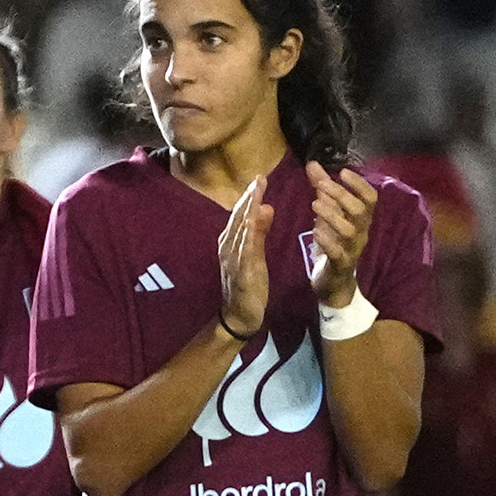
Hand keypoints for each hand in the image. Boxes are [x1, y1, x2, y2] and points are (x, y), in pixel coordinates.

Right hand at [216, 177, 276, 338]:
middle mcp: (228, 247)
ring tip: (258, 193)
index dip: (249, 196)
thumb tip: (267, 207)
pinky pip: (245, 250)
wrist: (239, 317)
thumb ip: (260, 233)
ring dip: (248, 211)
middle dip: (248, 198)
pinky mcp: (240, 273)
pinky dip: (249, 235)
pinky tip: (255, 223)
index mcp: (231, 242)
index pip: (241, 215)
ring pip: (240, 231)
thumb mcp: (256, 257)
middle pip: (239, 218)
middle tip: (259, 178)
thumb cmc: (248, 287)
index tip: (259, 179)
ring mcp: (232, 260)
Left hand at [304, 163, 376, 313]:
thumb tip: (313, 163)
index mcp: (360, 220)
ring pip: (350, 231)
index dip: (360, 184)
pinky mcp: (340, 266)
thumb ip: (322, 190)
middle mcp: (360, 233)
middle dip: (342, 195)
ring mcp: (352, 250)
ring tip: (314, 204)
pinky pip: (338, 253)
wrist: (333, 282)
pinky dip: (327, 241)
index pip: (370, 199)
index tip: (343, 171)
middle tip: (321, 185)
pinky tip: (315, 231)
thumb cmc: (332, 243)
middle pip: (360, 211)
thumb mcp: (327, 214)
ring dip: (332, 215)